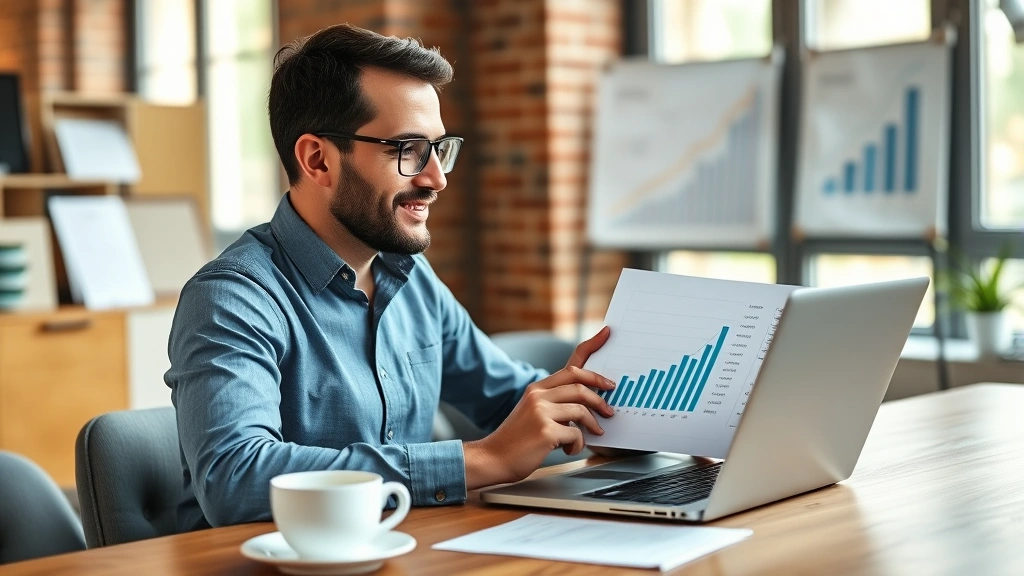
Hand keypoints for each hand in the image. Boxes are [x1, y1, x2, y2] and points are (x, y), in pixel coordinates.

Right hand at [464, 327, 615, 488]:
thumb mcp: (533, 413)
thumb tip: (586, 407)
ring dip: (592, 425)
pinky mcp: (545, 431)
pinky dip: (578, 444)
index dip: (592, 347)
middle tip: (609, 410)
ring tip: (595, 434)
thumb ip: (555, 405)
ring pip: (581, 410)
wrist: (493, 458)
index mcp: (537, 388)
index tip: (607, 334)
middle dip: (600, 397)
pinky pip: (576, 434)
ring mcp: (541, 412)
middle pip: (580, 385)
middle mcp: (538, 395)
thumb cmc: (518, 440)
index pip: (571, 366)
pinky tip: (569, 449)